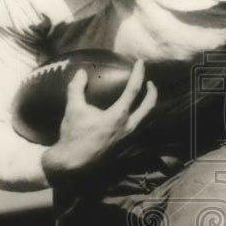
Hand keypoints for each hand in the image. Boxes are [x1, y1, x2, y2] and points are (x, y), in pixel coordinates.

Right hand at [41, 59, 156, 181]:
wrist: (73, 162)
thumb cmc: (74, 135)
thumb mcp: (73, 108)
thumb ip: (76, 88)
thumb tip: (80, 72)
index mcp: (118, 116)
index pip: (134, 90)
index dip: (138, 74)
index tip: (140, 62)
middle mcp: (128, 127)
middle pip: (149, 107)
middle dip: (152, 92)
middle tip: (150, 83)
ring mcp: (127, 138)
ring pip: (145, 119)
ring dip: (147, 106)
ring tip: (144, 98)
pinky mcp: (124, 145)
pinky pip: (138, 127)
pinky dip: (140, 117)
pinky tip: (132, 115)